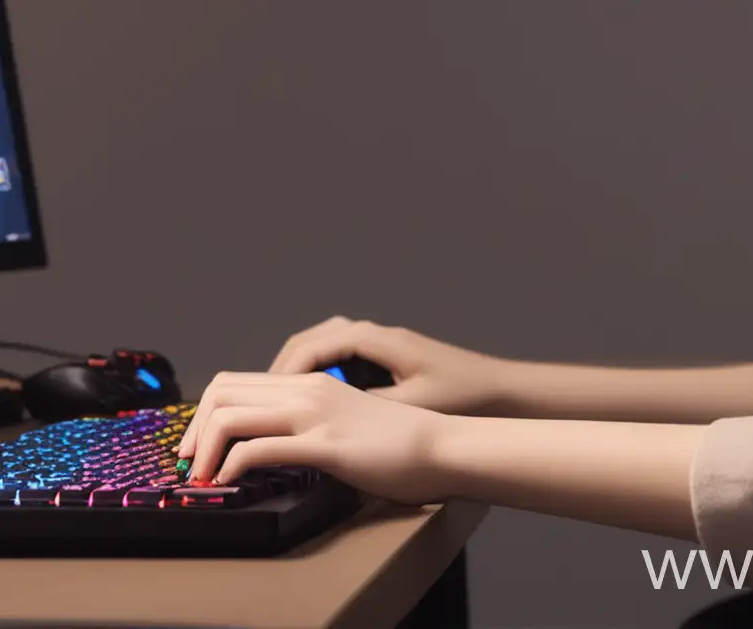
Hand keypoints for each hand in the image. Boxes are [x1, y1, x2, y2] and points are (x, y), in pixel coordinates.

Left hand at [174, 370, 449, 504]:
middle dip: (193, 428)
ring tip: (201, 475)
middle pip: (223, 390)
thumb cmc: (403, 444)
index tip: (198, 444)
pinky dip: (231, 466)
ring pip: (232, 414)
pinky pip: (258, 448)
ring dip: (203, 448)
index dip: (206, 411)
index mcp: (312, 383)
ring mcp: (315, 413)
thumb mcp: (348, 423)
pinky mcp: (324, 443)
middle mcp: (308, 389)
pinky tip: (228, 482)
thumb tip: (279, 448)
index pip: (236, 381)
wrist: (444, 446)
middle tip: (188, 462)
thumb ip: (314, 427)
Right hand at [264, 315, 513, 416]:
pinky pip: (334, 356)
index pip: (311, 348)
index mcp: (374, 338)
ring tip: (273, 402)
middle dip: (278, 370)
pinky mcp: (382, 355)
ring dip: (294, 370)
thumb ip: (367, 407)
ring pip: (318, 346)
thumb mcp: (411, 404)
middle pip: (307, 342)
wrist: (498, 388)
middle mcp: (371, 332)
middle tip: (253, 401)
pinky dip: (314, 372)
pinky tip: (307, 401)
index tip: (259, 400)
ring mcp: (376, 341)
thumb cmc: (460, 394)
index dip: (282, 375)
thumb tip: (323, 419)